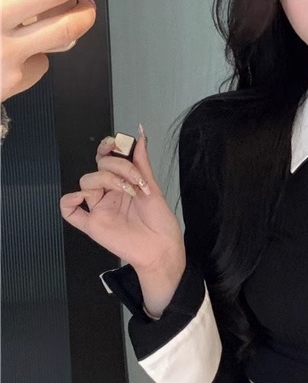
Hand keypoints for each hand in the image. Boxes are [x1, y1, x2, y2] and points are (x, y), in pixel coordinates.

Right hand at [60, 127, 184, 274]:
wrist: (163, 247)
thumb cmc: (161, 222)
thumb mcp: (153, 187)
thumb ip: (142, 162)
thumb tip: (140, 134)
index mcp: (122, 184)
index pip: (106, 160)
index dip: (107, 148)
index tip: (118, 144)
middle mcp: (109, 195)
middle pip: (99, 168)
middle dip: (118, 166)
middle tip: (137, 179)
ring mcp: (99, 208)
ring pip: (87, 182)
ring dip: (107, 179)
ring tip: (129, 190)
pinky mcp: (93, 225)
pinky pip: (70, 212)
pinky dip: (69, 201)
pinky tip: (82, 197)